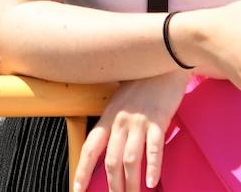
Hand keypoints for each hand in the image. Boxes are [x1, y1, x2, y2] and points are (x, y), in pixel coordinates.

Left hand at [74, 71, 189, 191]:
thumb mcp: (120, 100)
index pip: (89, 147)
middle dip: (112, 185)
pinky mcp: (159, 119)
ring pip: (130, 159)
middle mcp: (120, 120)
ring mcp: (139, 121)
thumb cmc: (142, 82)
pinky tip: (153, 182)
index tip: (77, 189)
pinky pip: (153, 148)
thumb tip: (108, 146)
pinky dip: (152, 167)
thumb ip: (114, 121)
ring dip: (131, 183)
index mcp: (107, 116)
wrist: (162, 61)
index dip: (82, 170)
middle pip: (110, 160)